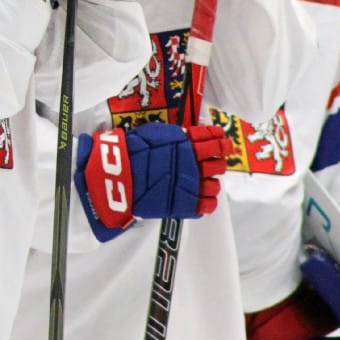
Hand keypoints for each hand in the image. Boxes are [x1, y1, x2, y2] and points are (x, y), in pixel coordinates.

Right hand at [73, 122, 228, 242]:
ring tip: (202, 182)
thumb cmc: (130, 152)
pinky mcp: (185, 204)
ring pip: (215, 185)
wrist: (117, 175)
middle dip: (217, 163)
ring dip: (211, 183)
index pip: (214, 140)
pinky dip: (206, 201)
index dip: (220, 141)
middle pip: (219, 163)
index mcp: (186, 142)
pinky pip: (208, 205)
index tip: (222, 141)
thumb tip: (186, 135)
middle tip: (212, 163)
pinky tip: (199, 198)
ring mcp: (191, 184)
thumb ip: (174, 136)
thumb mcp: (154, 134)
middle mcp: (193, 163)